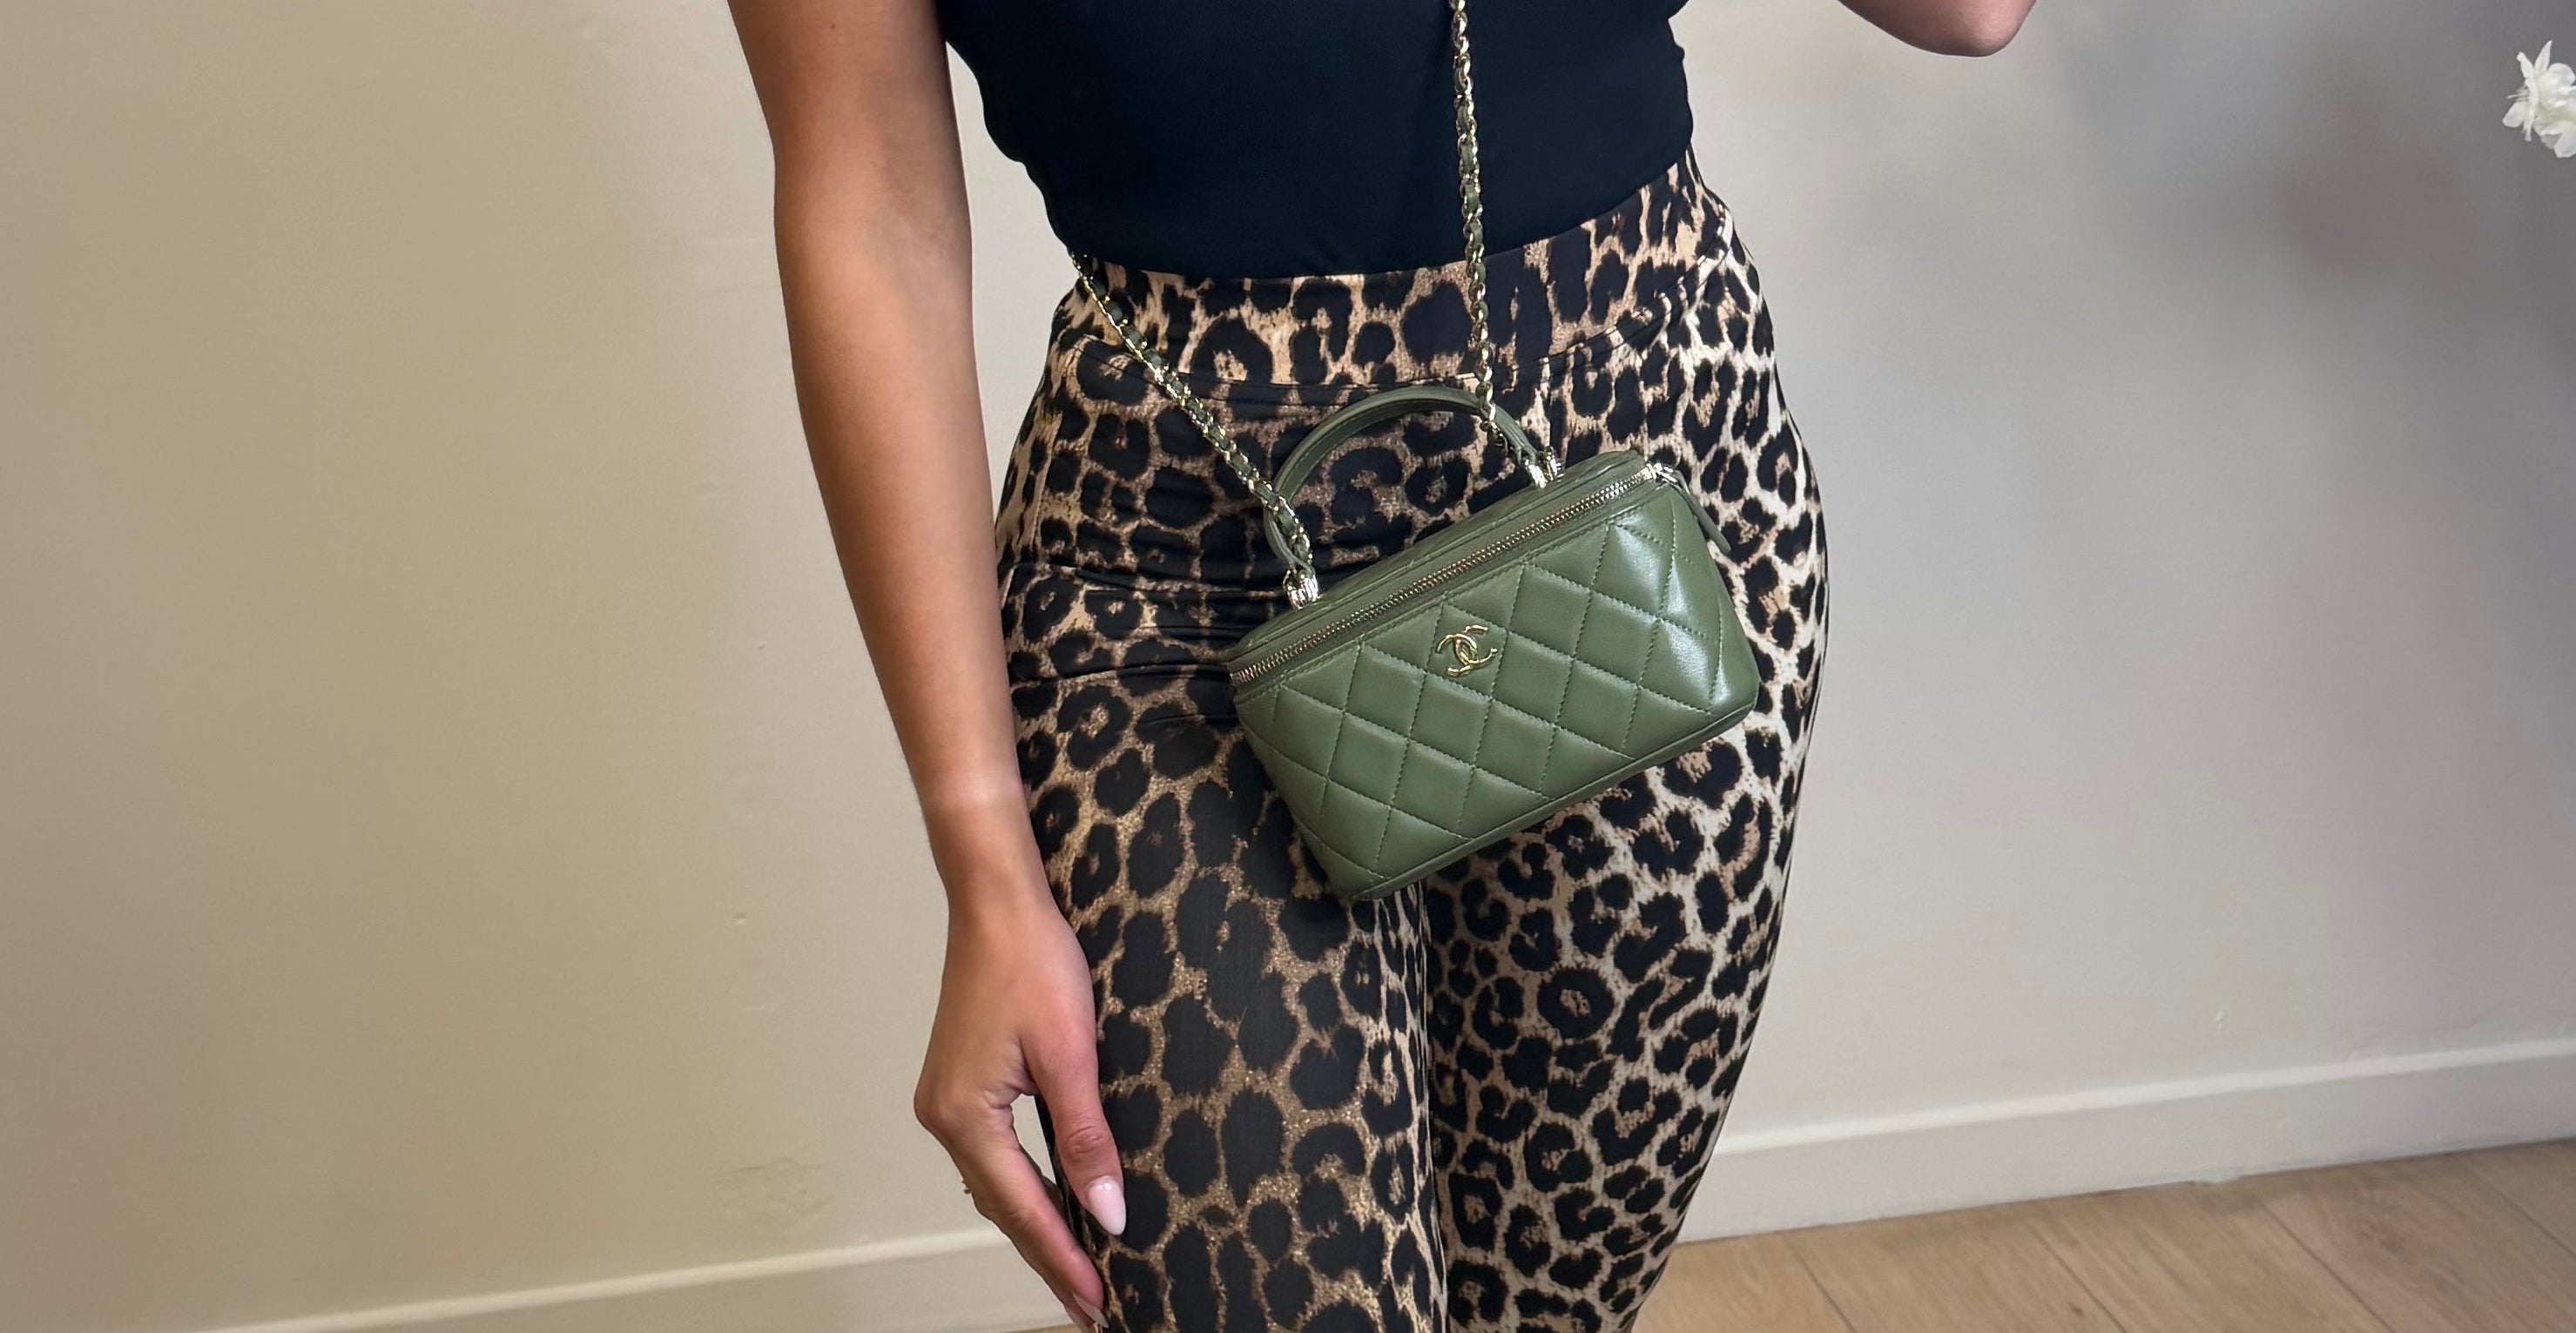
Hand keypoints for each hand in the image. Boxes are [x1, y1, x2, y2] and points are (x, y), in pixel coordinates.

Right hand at [914, 889, 1123, 1330]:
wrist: (996, 903)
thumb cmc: (1032, 963)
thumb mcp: (1071, 1055)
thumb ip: (1085, 1140)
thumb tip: (1107, 1213)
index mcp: (966, 1116)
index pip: (1024, 1208)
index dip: (1063, 1258)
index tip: (1097, 1302)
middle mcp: (944, 1118)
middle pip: (1003, 1207)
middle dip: (1048, 1256)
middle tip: (1090, 1305)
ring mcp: (947, 1102)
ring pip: (996, 1184)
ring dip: (1035, 1225)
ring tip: (1078, 1268)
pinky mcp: (960, 1085)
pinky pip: (993, 1156)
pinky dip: (1023, 1188)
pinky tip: (1050, 1203)